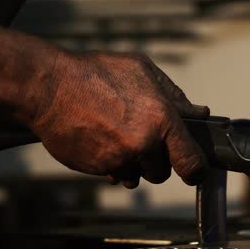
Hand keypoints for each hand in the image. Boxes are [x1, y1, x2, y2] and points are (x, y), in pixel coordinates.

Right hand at [25, 52, 208, 187]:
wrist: (50, 88)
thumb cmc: (97, 74)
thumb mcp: (142, 70)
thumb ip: (175, 96)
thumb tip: (199, 114)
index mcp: (162, 119)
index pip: (190, 161)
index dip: (194, 170)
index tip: (192, 172)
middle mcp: (144, 143)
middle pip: (162, 173)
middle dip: (155, 162)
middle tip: (141, 140)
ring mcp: (120, 159)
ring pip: (137, 177)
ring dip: (133, 165)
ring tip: (116, 137)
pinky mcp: (99, 168)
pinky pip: (115, 176)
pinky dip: (112, 165)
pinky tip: (101, 142)